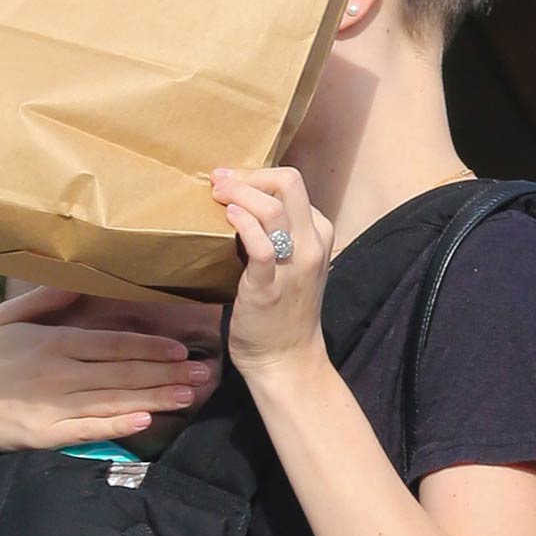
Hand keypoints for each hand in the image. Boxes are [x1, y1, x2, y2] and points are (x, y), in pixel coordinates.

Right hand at [0, 288, 210, 460]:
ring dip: (155, 399)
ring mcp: (55, 404)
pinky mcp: (48, 433)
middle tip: (204, 374)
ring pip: (115, 400)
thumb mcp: (10, 318)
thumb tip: (83, 279)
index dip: (149, 347)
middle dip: (166, 374)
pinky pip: (90, 429)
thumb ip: (49, 299)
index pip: (112, 344)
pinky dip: (118, 425)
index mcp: (55, 342)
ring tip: (189, 397)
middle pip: (123, 372)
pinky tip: (145, 422)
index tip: (180, 349)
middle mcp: (60, 372)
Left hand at [212, 168, 333, 375]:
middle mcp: (312, 246)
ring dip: (239, 192)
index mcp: (319, 235)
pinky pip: (260, 245)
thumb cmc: (282, 312)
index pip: (293, 186)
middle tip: (220, 182)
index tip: (232, 182)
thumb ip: (276, 234)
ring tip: (216, 195)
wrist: (286, 360)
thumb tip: (240, 204)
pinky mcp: (270, 286)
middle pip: (289, 183)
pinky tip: (228, 217)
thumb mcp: (292, 264)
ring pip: (272, 207)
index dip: (258, 176)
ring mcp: (294, 266)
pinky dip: (243, 223)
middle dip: (249, 175)